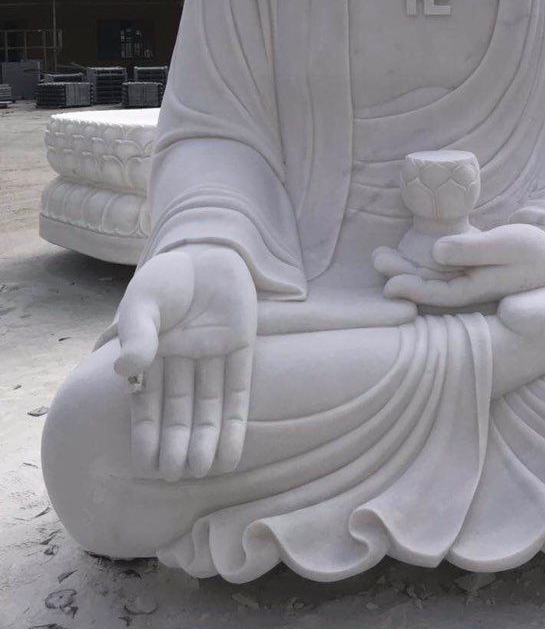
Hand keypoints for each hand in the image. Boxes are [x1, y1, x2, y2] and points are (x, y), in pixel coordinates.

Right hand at [113, 245, 256, 480]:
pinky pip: (237, 392)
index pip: (146, 403)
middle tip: (174, 475)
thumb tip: (124, 368)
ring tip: (200, 471)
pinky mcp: (240, 350)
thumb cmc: (167, 276)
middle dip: (176, 443)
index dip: (146, 434)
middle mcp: (182, 363)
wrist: (208, 247)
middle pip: (179, 411)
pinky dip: (235, 423)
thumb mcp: (144, 302)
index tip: (144, 465)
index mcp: (152, 356)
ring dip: (205, 440)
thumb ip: (137, 333)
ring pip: (208, 408)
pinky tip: (230, 455)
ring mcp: (211, 358)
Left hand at [377, 223, 544, 309]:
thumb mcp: (506, 245)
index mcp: (478, 289)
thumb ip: (472, 250)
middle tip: (377, 259)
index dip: (412, 291)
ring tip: (381, 254)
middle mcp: (470, 287)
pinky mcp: (470, 263)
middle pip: (429, 285)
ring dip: (407, 265)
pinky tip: (406, 246)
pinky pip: (441, 263)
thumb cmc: (533, 249)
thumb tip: (436, 251)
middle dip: (401, 275)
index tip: (389, 285)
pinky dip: (423, 257)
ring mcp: (469, 276)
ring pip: (432, 274)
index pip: (439, 295)